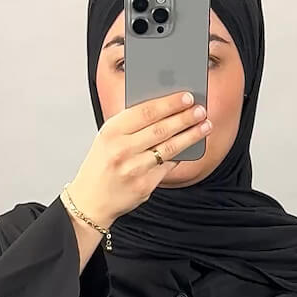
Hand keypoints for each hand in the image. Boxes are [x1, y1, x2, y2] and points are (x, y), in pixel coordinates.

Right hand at [67, 90, 212, 229]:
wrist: (91, 199)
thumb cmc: (102, 164)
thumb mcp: (108, 138)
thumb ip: (131, 123)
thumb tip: (166, 108)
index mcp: (111, 132)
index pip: (146, 111)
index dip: (169, 103)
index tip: (186, 96)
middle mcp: (122, 150)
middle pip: (161, 129)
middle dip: (185, 117)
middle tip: (201, 110)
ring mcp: (134, 169)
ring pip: (169, 148)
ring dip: (191, 135)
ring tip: (205, 126)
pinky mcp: (145, 186)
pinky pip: (168, 166)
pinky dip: (181, 155)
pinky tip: (191, 146)